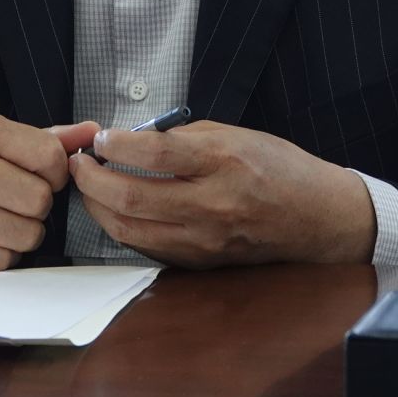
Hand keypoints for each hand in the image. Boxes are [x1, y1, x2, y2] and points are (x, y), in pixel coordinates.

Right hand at [0, 114, 99, 268]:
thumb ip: (46, 138)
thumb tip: (94, 133)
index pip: (49, 156)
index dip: (56, 172)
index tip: (41, 175)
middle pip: (40, 200)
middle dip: (37, 206)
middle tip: (16, 200)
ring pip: (26, 235)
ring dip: (22, 233)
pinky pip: (3, 261)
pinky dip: (0, 254)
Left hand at [69, 121, 375, 266]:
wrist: (319, 217)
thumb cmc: (280, 168)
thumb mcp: (236, 134)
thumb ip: (183, 138)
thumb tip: (134, 140)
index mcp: (223, 162)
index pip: (154, 155)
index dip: (116, 145)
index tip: (100, 137)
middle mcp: (213, 204)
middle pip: (132, 198)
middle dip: (92, 180)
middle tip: (78, 164)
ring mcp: (206, 239)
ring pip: (131, 230)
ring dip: (98, 208)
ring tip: (88, 187)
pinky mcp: (202, 262)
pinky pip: (148, 247)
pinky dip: (123, 228)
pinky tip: (114, 211)